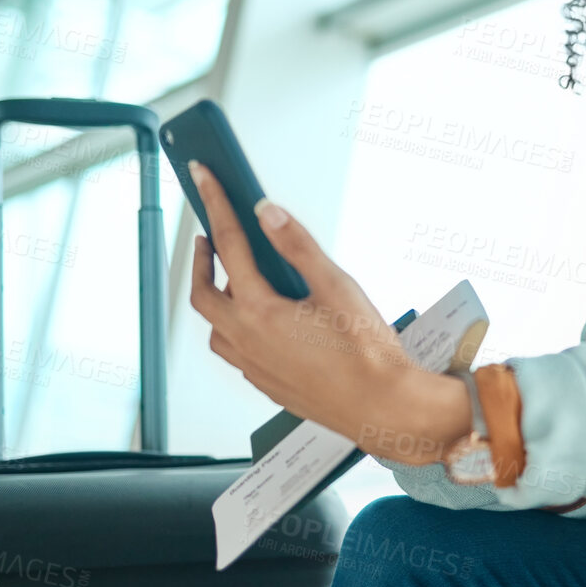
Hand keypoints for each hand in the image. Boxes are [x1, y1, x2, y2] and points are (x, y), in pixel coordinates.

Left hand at [185, 161, 452, 458]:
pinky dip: (234, 326)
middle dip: (201, 260)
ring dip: (216, 298)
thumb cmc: (368, 355)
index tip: (203, 177)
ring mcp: (254, 367)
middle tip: (208, 236)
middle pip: (203, 294)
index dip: (215, 205)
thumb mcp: (337, 286)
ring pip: (216, 328)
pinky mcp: (267, 384)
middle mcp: (248, 342)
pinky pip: (235, 350)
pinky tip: (261, 318)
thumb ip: (298, 246)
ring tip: (235, 278)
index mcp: (260, 313)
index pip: (229, 245)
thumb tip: (268, 213)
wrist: (384, 409)